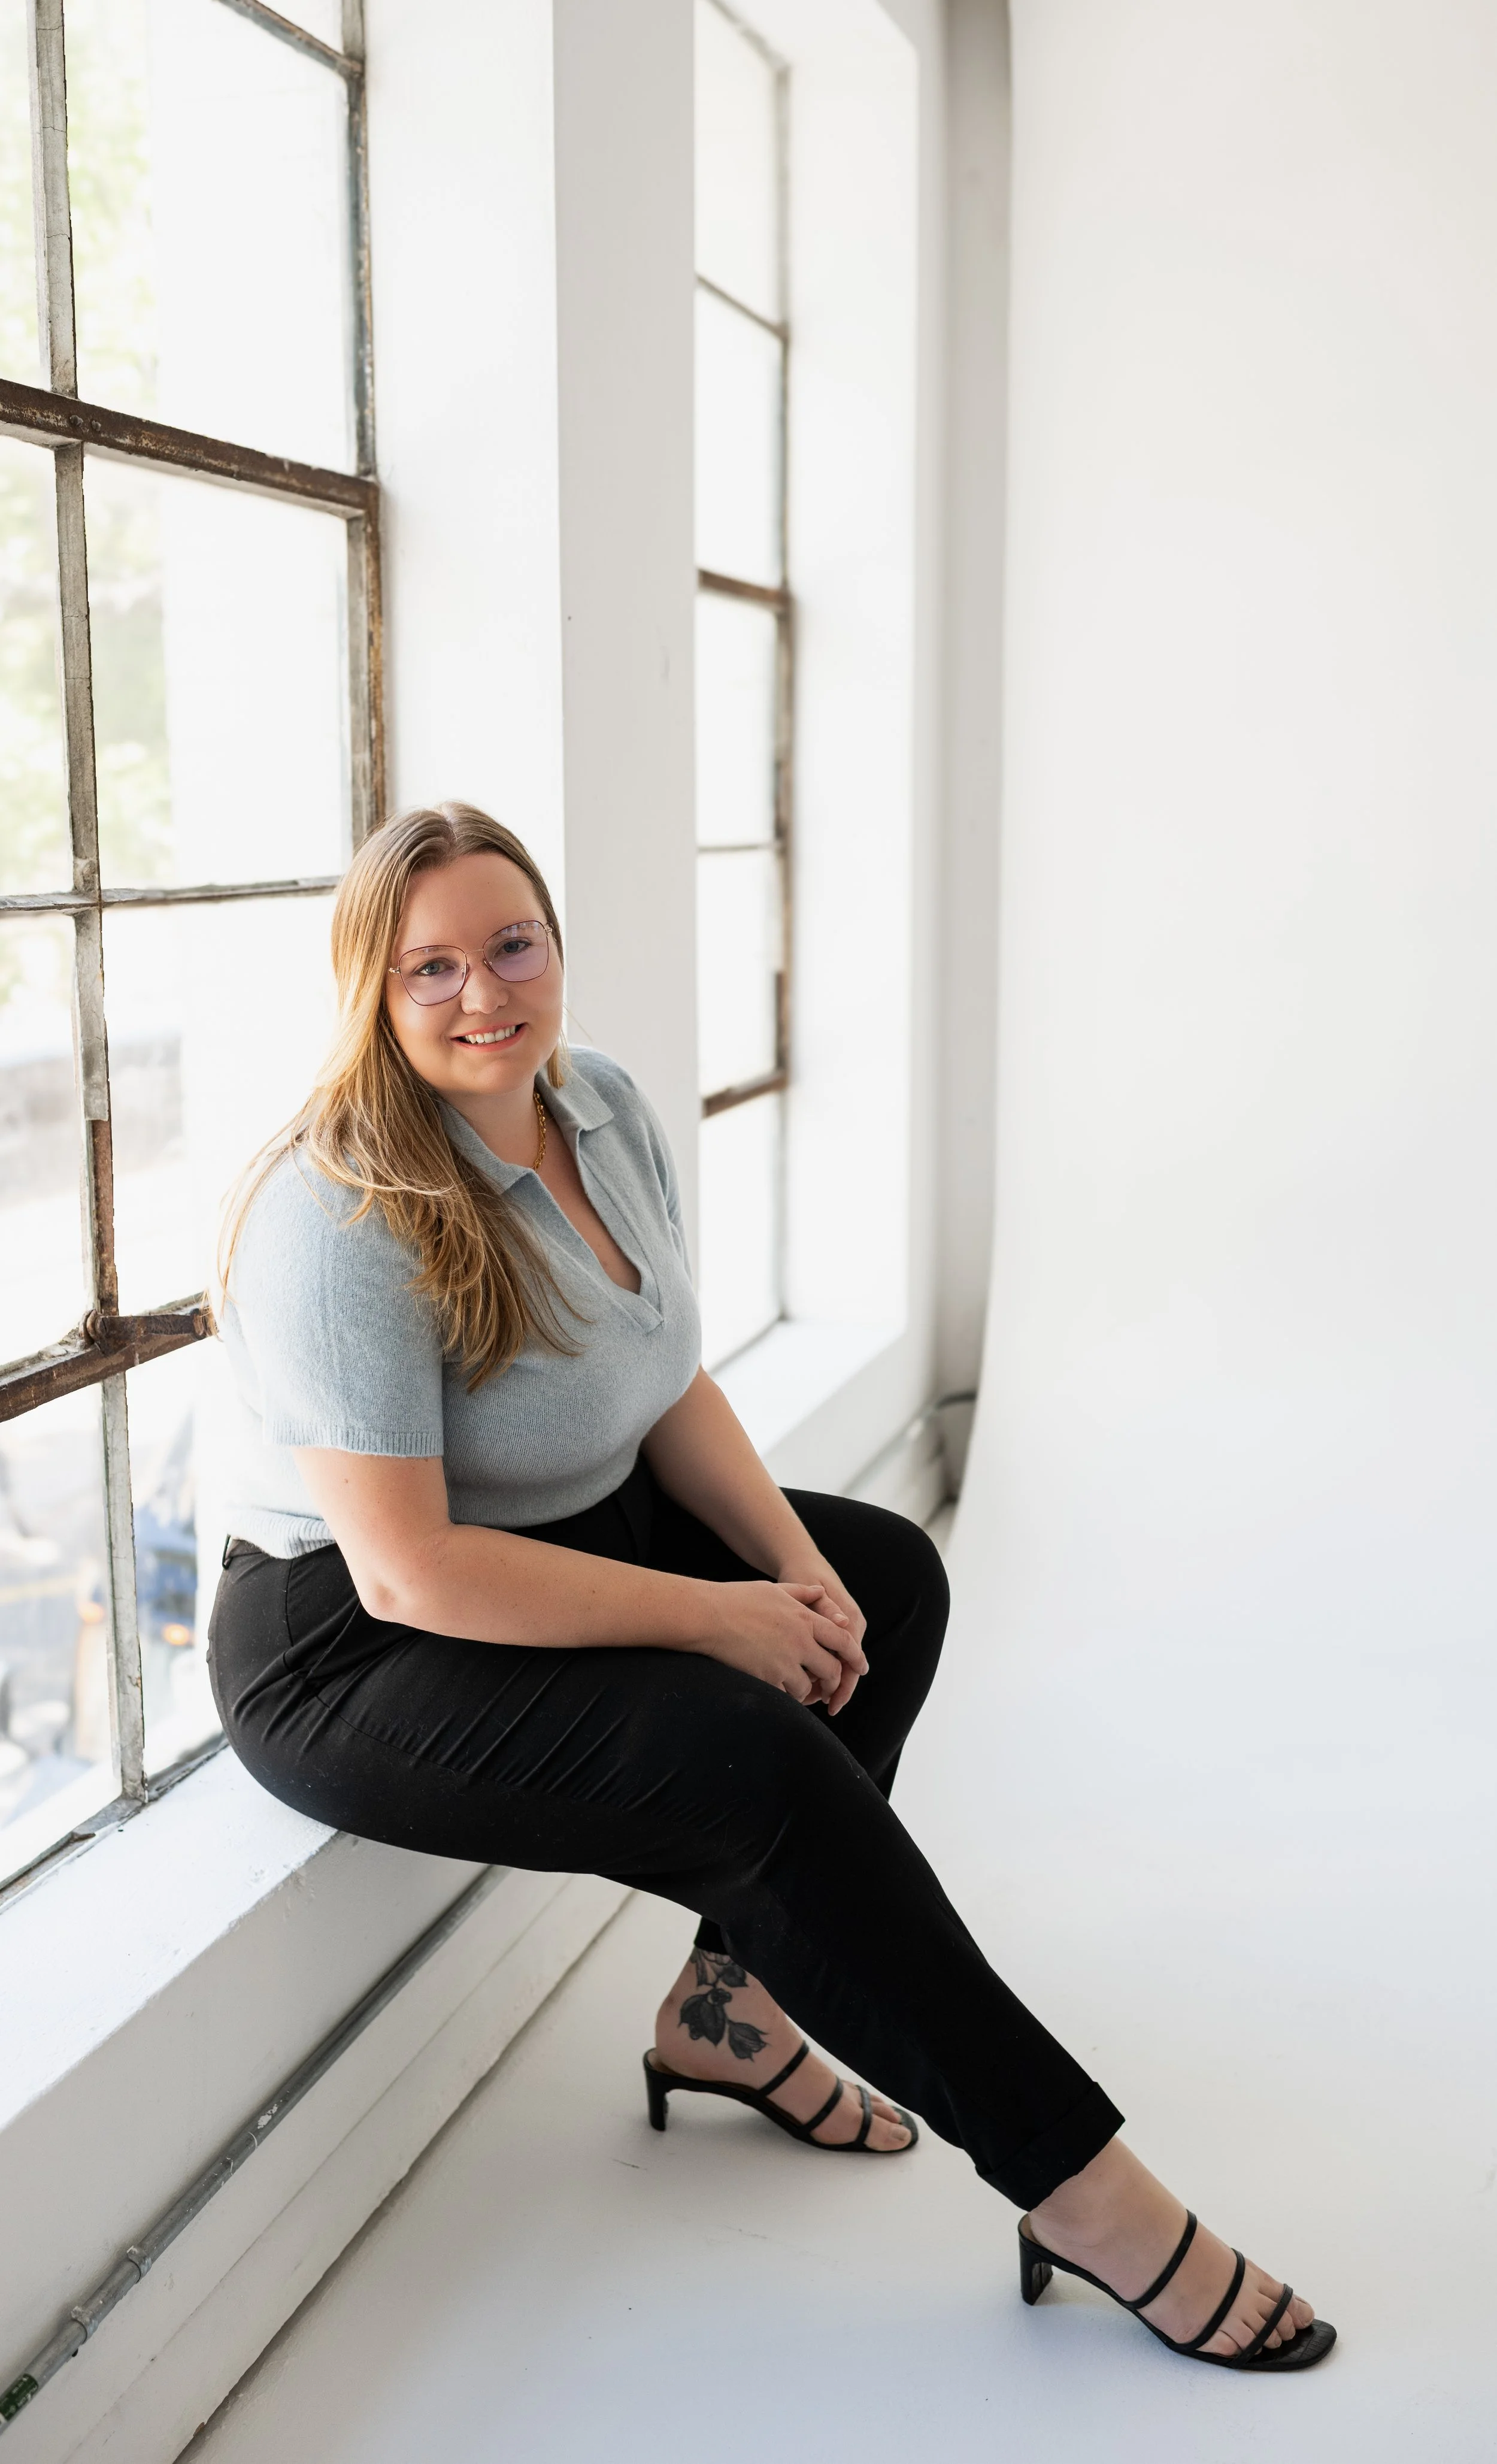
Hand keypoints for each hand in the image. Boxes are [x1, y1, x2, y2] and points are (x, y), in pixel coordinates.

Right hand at [696, 1579, 867, 1707]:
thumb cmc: (737, 1598)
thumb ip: (802, 1593)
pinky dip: (785, 1695)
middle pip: (831, 1669)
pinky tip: (778, 1689)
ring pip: (808, 1686)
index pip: (843, 1640)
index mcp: (805, 1618)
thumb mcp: (774, 1590)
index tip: (860, 1667)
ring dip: (806, 1690)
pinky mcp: (767, 1678)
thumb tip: (819, 1592)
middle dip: (833, 1681)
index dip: (855, 1656)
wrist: (707, 1616)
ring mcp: (784, 1661)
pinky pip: (786, 1695)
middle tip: (829, 1687)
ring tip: (799, 1689)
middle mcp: (800, 1641)